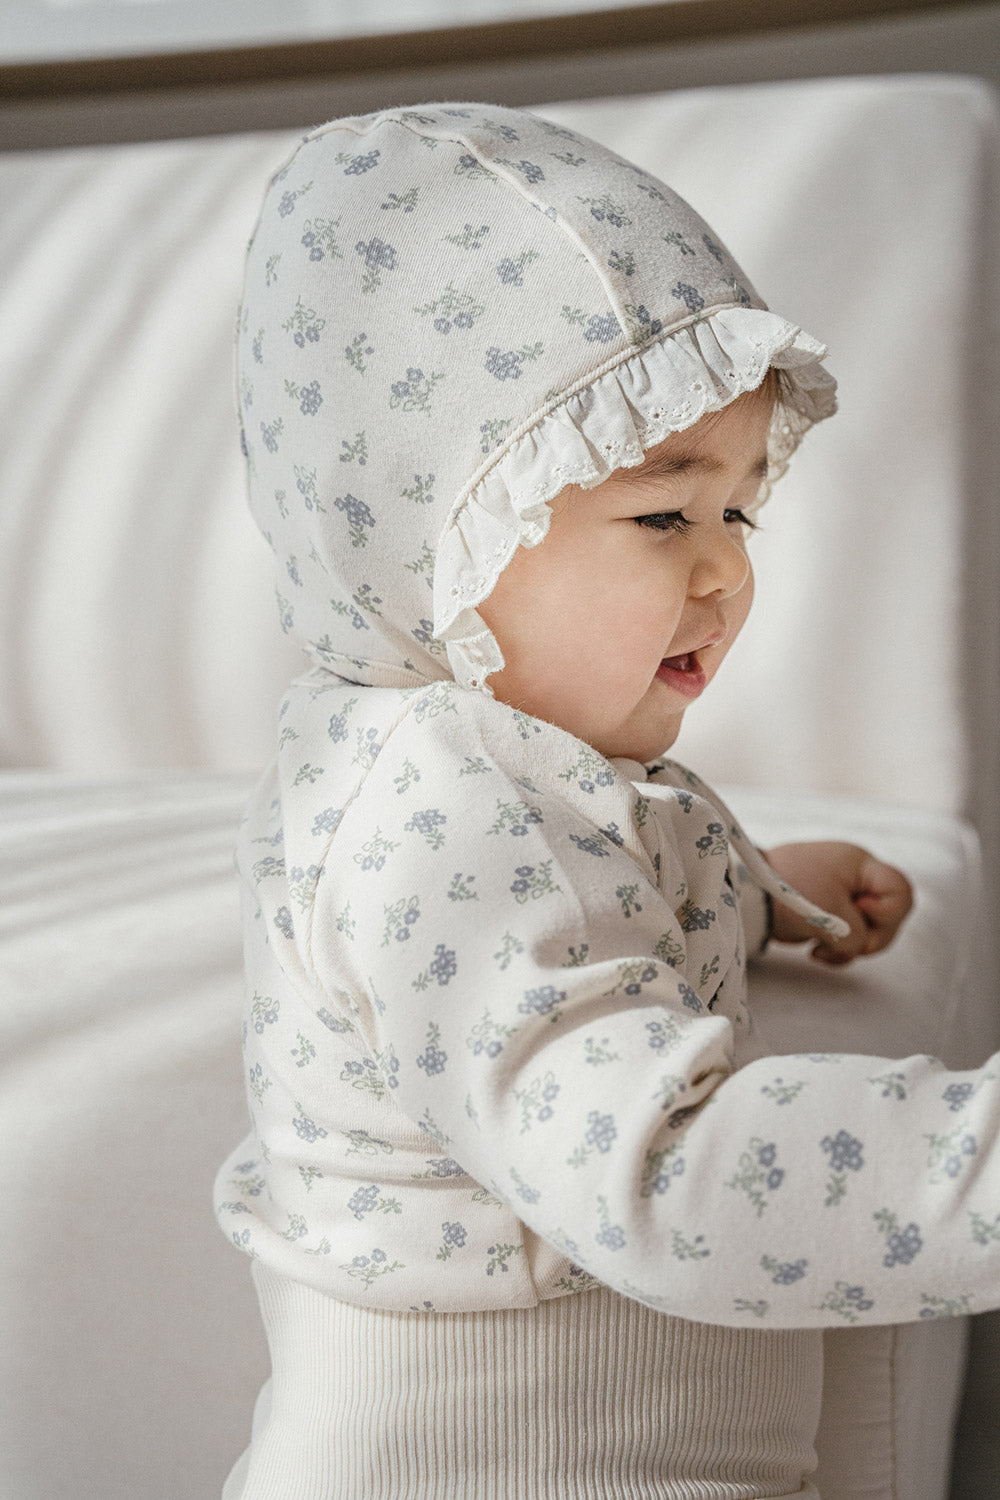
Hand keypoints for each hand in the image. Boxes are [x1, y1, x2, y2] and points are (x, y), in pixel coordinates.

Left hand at [763, 841, 912, 965]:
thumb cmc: (790, 893)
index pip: (900, 890)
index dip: (888, 912)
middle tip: (848, 945)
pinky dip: (836, 948)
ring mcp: (841, 893)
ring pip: (868, 930)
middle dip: (871, 937)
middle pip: (889, 915)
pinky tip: (814, 952)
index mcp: (860, 865)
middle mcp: (855, 876)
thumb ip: (858, 937)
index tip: (859, 912)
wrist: (747, 893)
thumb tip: (857, 946)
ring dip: (850, 947)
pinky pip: (847, 935)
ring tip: (820, 950)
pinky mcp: (827, 910)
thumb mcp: (832, 917)